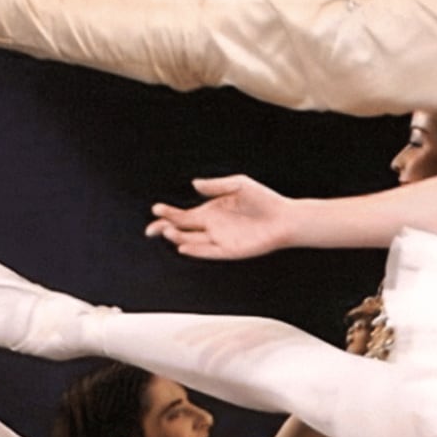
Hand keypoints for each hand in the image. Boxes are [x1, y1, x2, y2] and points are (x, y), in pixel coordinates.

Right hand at [147, 174, 295, 261]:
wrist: (285, 217)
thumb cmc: (263, 199)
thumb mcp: (239, 185)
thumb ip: (217, 185)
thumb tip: (194, 184)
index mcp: (210, 211)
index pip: (181, 215)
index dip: (167, 213)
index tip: (156, 208)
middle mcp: (212, 227)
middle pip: (181, 230)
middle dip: (164, 228)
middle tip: (151, 228)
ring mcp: (220, 239)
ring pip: (191, 241)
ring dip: (177, 238)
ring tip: (167, 231)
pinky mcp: (230, 250)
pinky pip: (208, 252)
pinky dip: (195, 250)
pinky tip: (183, 246)